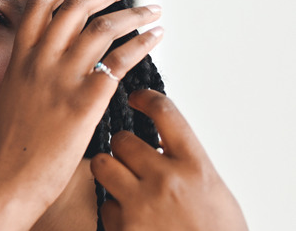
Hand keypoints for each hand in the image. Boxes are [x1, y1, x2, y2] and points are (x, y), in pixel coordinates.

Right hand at [0, 0, 162, 222]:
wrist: (8, 178)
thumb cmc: (11, 147)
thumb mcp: (13, 98)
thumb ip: (31, 76)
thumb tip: (50, 68)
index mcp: (20, 59)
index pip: (39, 8)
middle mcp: (40, 61)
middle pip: (76, 7)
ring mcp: (62, 78)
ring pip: (103, 28)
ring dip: (134, 13)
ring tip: (153, 10)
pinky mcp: (85, 100)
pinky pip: (120, 60)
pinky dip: (142, 43)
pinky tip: (155, 38)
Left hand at [91, 90, 247, 230]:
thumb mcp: (212, 191)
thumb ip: (186, 164)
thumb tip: (161, 144)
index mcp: (195, 166)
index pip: (166, 113)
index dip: (146, 98)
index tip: (137, 97)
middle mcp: (166, 180)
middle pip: (122, 139)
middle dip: (122, 147)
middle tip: (130, 159)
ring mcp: (141, 203)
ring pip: (102, 165)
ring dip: (108, 171)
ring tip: (122, 183)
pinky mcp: (123, 227)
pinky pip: (105, 205)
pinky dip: (114, 211)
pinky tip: (131, 220)